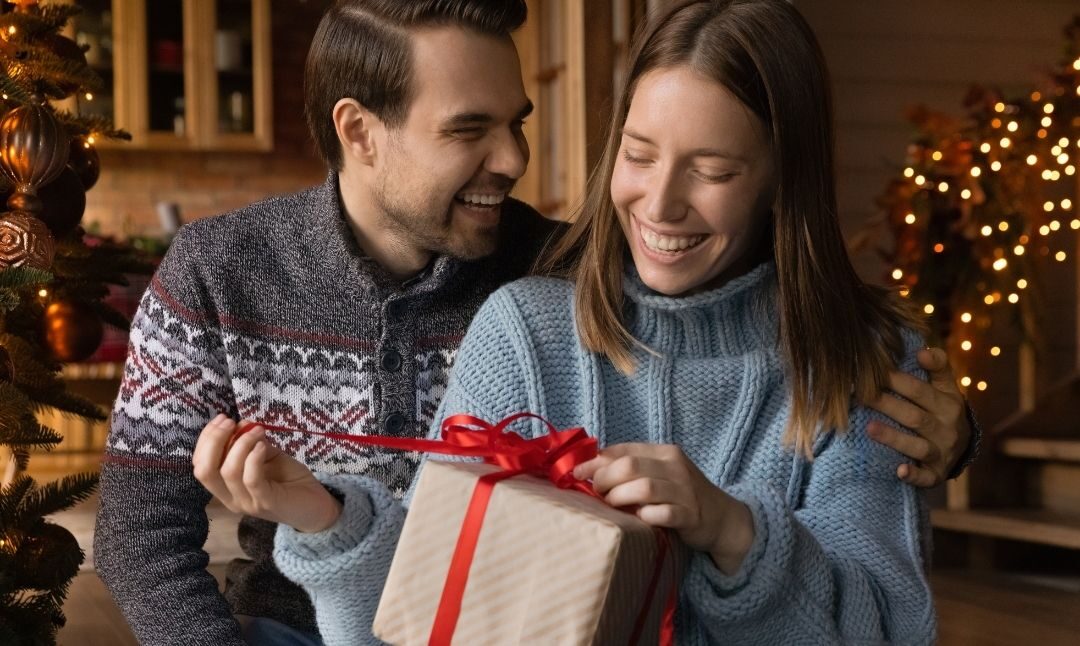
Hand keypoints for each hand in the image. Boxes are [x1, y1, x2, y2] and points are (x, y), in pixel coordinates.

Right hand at [191, 414, 341, 532]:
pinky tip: (263, 446)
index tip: (222, 419)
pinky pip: (251, 479)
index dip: (206, 439)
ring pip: (228, 472)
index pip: (200, 465)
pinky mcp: (267, 502)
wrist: (316, 506)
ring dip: (240, 444)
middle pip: (205, 470)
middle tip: (232, 422)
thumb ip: (251, 443)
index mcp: (225, 488)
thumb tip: (240, 424)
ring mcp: (247, 503)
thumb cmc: (288, 480)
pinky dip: (254, 457)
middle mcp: (230, 498)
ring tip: (257, 431)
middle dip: (214, 440)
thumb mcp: (266, 456)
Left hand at [573, 443, 753, 574]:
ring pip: (644, 488)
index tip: (576, 472)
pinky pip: (663, 514)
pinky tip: (639, 519)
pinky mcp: (691, 516)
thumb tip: (591, 465)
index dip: (596, 460)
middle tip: (595, 492)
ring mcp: (685, 492)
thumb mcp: (661, 474)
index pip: (624, 450)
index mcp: (665, 452)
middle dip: (604, 479)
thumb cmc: (683, 494)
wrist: (724, 518)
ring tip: (612, 505)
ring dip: (620, 497)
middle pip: (630, 467)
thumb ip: (634, 468)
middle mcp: (676, 468)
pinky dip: (646, 516)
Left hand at [865, 347, 970, 487]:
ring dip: (894, 438)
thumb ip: (937, 366)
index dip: (897, 380)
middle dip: (887, 405)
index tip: (875, 370)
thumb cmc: (943, 409)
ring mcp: (942, 452)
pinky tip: (899, 470)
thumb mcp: (946, 387)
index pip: (919, 390)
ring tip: (870, 428)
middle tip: (861, 395)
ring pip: (917, 446)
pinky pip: (925, 477)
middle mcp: (946, 428)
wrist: (964, 446)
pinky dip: (913, 474)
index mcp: (948, 403)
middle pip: (914, 416)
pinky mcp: (936, 474)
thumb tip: (922, 350)